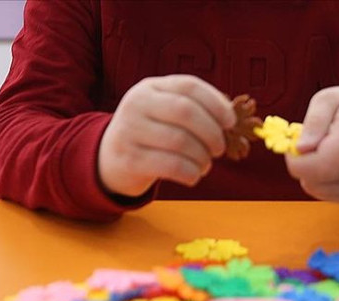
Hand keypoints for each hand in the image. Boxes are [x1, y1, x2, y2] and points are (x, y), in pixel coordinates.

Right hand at [98, 75, 235, 196]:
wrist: (108, 158)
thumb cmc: (150, 134)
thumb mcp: (164, 112)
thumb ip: (193, 108)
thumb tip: (230, 117)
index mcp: (150, 87)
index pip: (189, 86)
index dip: (216, 103)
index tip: (230, 122)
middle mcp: (137, 104)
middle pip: (186, 112)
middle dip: (212, 133)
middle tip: (219, 148)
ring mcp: (129, 130)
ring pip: (180, 142)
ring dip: (202, 157)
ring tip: (205, 164)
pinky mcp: (129, 159)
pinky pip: (171, 166)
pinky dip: (191, 173)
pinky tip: (193, 176)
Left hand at [286, 87, 338, 201]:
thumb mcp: (331, 99)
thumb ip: (313, 121)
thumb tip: (300, 149)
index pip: (318, 165)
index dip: (296, 160)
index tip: (294, 145)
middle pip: (313, 179)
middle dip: (302, 163)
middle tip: (312, 143)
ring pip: (316, 189)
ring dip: (311, 172)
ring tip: (327, 151)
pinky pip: (324, 194)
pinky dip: (321, 180)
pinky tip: (333, 163)